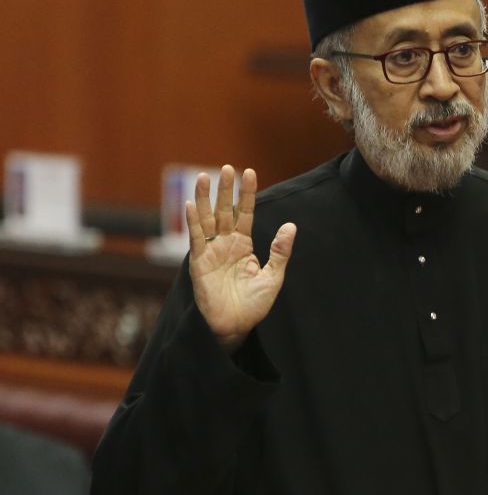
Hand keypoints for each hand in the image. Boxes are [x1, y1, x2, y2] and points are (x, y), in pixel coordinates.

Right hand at [185, 165, 295, 349]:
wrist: (235, 327)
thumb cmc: (253, 305)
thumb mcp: (273, 276)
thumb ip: (280, 251)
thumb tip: (290, 225)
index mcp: (244, 245)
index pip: (245, 213)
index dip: (247, 194)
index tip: (250, 172)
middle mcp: (226, 245)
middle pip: (224, 211)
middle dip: (225, 190)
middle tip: (227, 168)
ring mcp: (211, 252)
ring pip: (207, 220)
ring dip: (204, 199)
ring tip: (203, 177)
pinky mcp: (199, 263)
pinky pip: (195, 239)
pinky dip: (192, 222)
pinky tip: (190, 204)